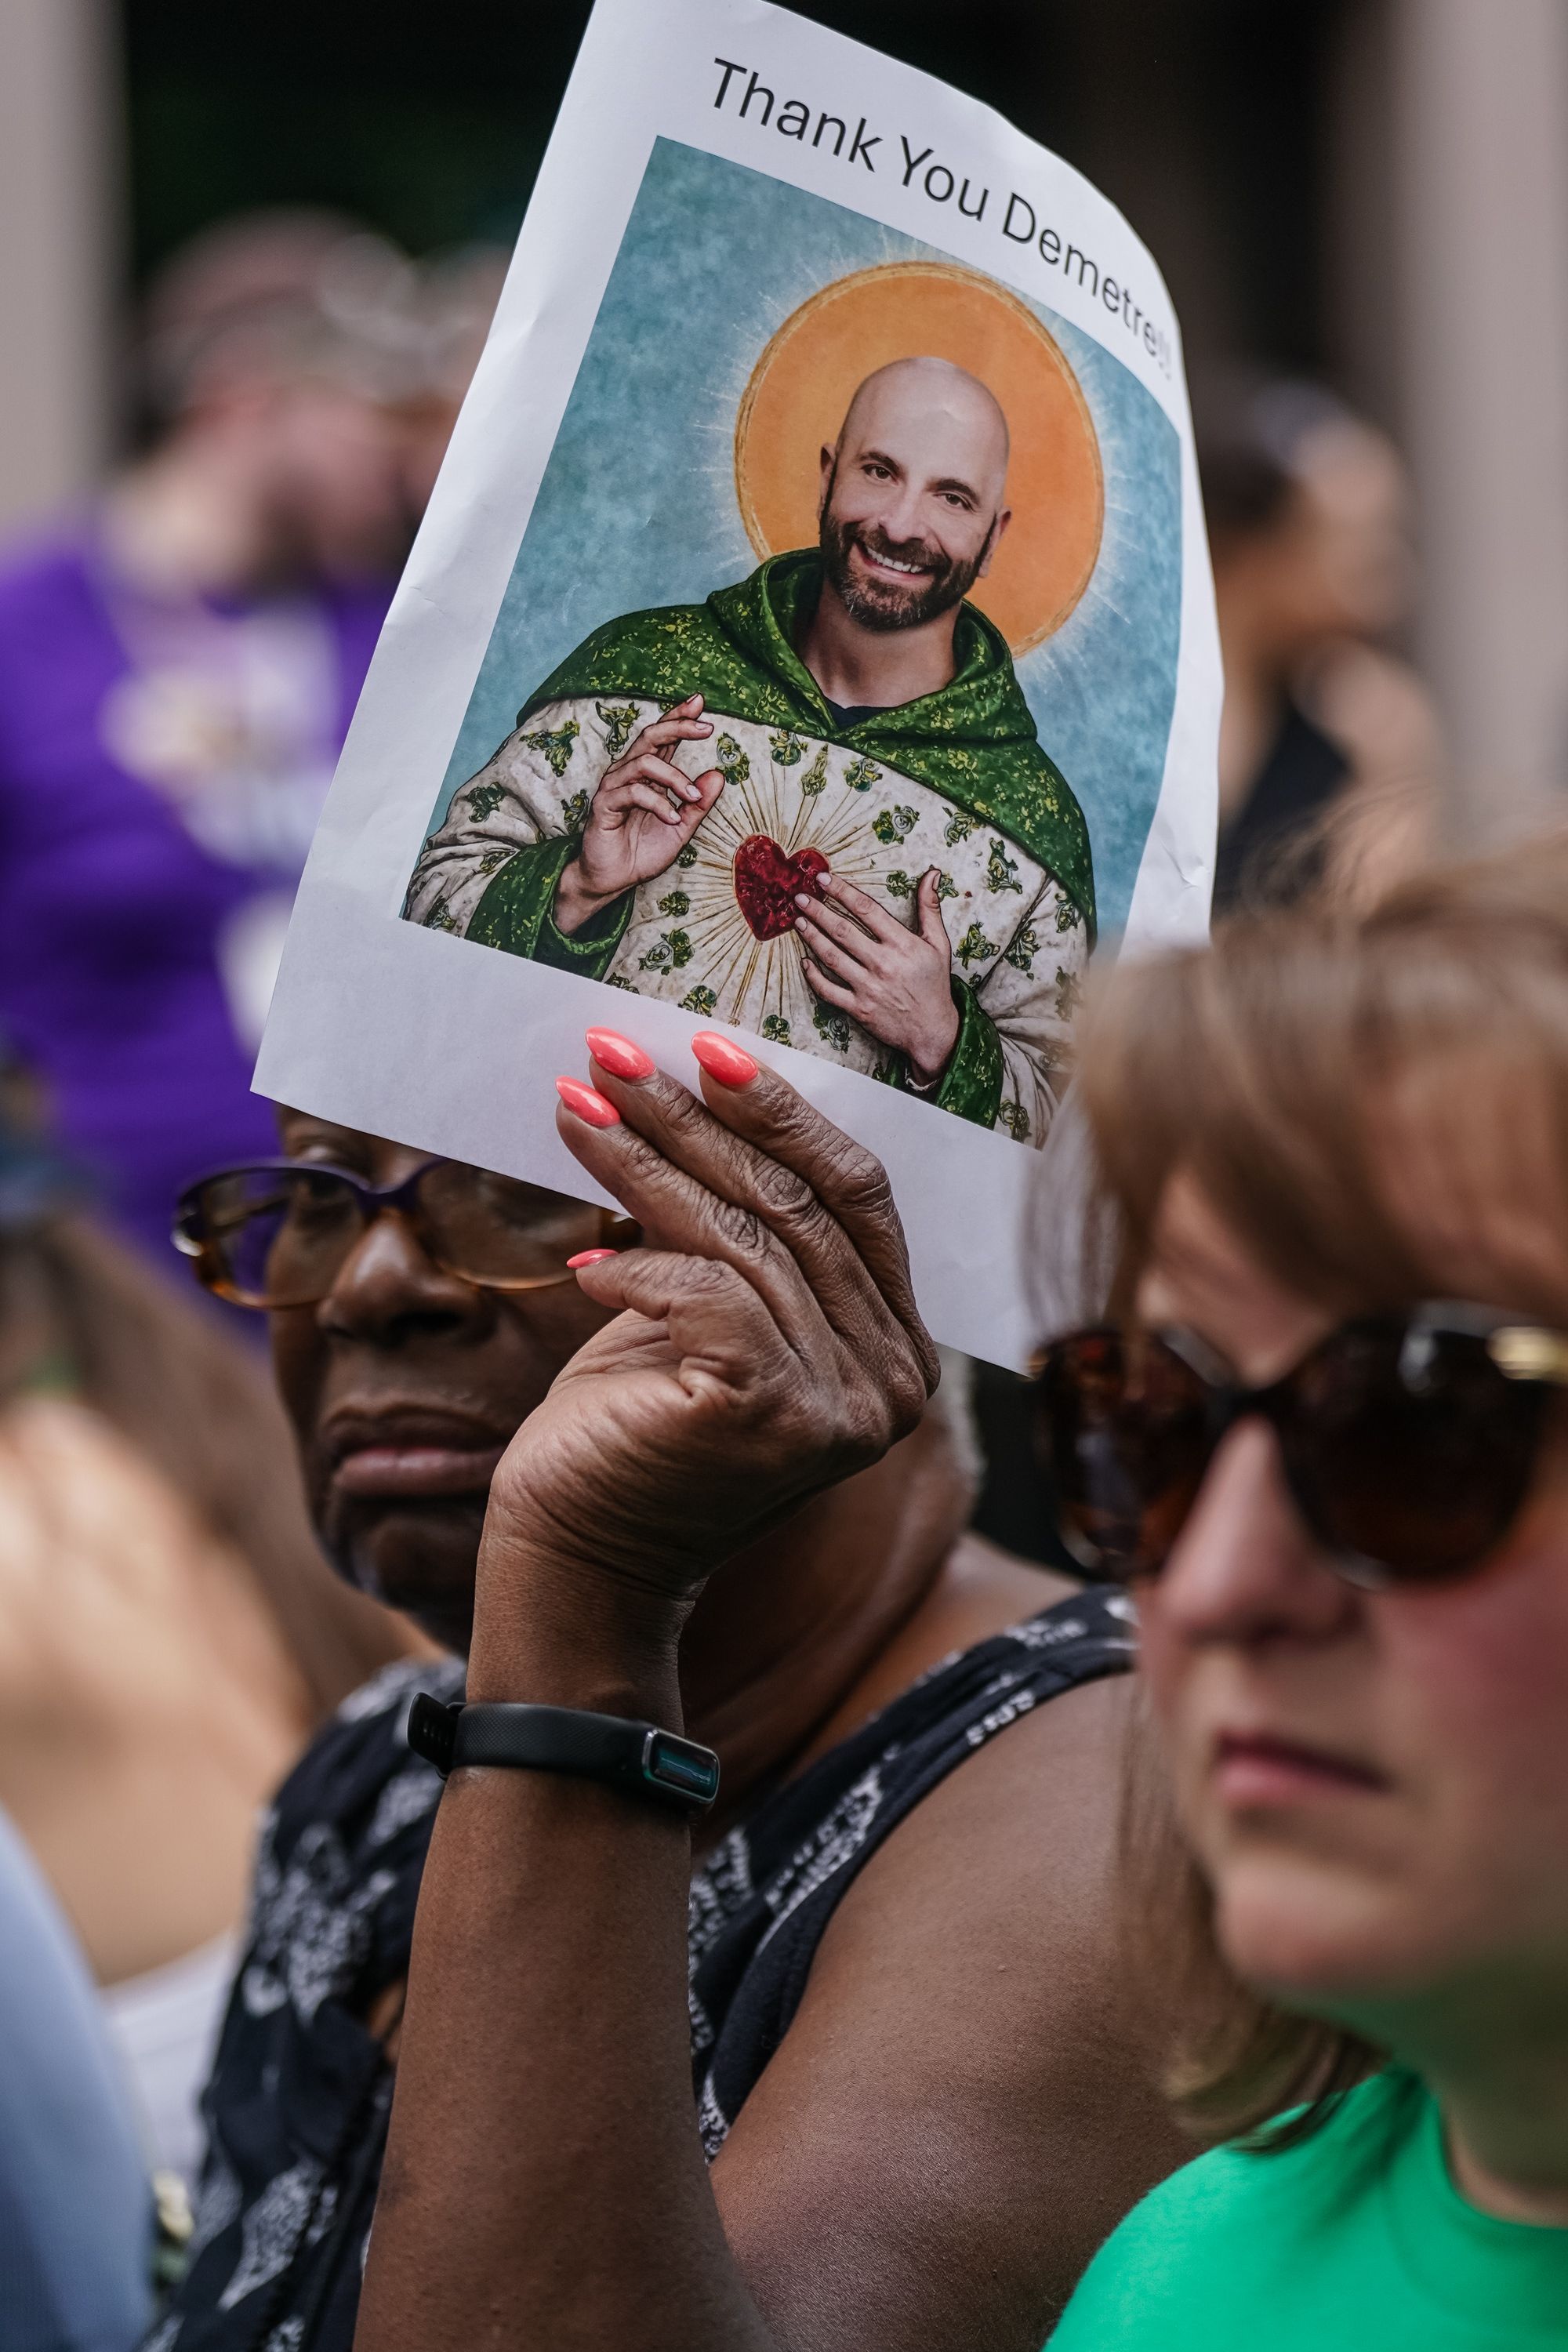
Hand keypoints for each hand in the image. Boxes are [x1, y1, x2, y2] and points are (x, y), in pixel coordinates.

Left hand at [468, 1043, 937, 1695]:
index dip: (784, 1112)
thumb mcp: (701, 1308)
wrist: (580, 1565)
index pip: (858, 1196)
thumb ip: (738, 1230)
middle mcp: (893, 1381)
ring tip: (572, 1113)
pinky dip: (636, 1267)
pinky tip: (582, 1265)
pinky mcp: (774, 1417)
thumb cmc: (631, 1429)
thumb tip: (693, 1087)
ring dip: (646, 1165)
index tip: (704, 1046)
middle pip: (799, 1205)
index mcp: (896, 1348)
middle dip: (696, 1119)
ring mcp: (843, 1405)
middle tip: (610, 1057)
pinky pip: (707, 1296)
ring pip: (746, 1239)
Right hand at [553, 695, 723, 933]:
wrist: (613, 879)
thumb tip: (719, 774)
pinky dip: (658, 803)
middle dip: (678, 726)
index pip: (663, 737)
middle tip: (706, 728)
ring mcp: (614, 787)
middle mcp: (629, 773)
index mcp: (648, 774)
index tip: (700, 701)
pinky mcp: (604, 805)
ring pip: (645, 763)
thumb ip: (698, 804)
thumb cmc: (642, 851)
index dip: (679, 716)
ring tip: (692, 799)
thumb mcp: (681, 828)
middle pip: (651, 736)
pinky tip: (671, 819)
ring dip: (675, 778)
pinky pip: (633, 793)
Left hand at [795, 870, 959, 1085]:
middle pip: (843, 931)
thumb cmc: (934, 984)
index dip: (843, 891)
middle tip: (800, 897)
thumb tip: (931, 874)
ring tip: (798, 921)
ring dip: (812, 937)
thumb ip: (930, 907)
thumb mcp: (939, 943)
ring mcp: (868, 988)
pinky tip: (804, 961)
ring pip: (832, 957)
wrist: (932, 1030)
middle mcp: (883, 964)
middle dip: (818, 911)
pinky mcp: (858, 1009)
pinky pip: (829, 990)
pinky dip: (813, 976)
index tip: (824, 879)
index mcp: (902, 944)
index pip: (867, 910)